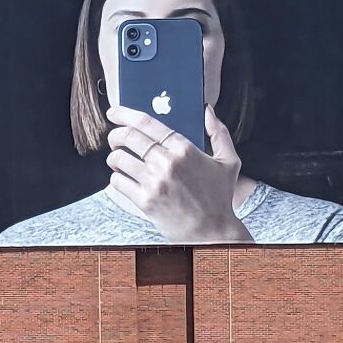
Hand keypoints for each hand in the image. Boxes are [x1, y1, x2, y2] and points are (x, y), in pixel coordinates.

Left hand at [105, 105, 252, 243]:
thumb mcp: (229, 161)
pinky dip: (115, 180)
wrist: (213, 232)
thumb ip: (219, 132)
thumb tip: (207, 110)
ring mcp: (154, 183)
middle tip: (114, 138)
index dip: (125, 113)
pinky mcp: (145, 202)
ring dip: (114, 157)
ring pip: (118, 159)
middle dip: (115, 134)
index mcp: (184, 148)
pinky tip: (120, 179)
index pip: (146, 122)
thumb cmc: (220, 197)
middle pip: (128, 137)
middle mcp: (167, 163)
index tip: (114, 111)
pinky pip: (117, 183)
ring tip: (118, 160)